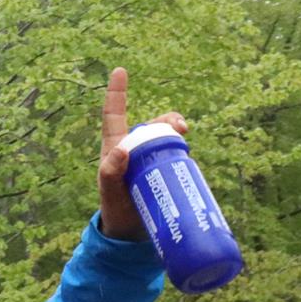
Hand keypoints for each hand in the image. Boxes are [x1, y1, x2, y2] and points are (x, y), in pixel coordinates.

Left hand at [99, 67, 187, 241]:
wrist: (131, 231)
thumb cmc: (115, 208)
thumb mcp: (109, 191)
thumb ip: (110, 173)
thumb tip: (121, 150)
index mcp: (115, 147)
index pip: (114, 115)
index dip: (116, 93)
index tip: (120, 70)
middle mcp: (134, 148)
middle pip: (152, 124)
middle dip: (167, 118)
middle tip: (180, 127)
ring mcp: (150, 158)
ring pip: (166, 135)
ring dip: (176, 128)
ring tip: (183, 133)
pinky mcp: (164, 169)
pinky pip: (176, 152)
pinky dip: (185, 147)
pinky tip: (191, 151)